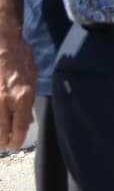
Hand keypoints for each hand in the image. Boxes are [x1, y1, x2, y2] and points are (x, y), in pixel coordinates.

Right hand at [0, 30, 34, 151]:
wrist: (5, 44)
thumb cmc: (21, 59)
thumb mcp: (33, 79)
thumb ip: (29, 100)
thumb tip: (27, 118)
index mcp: (23, 97)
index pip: (20, 126)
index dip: (17, 138)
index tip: (15, 145)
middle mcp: (6, 101)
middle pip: (2, 129)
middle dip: (3, 141)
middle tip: (5, 147)